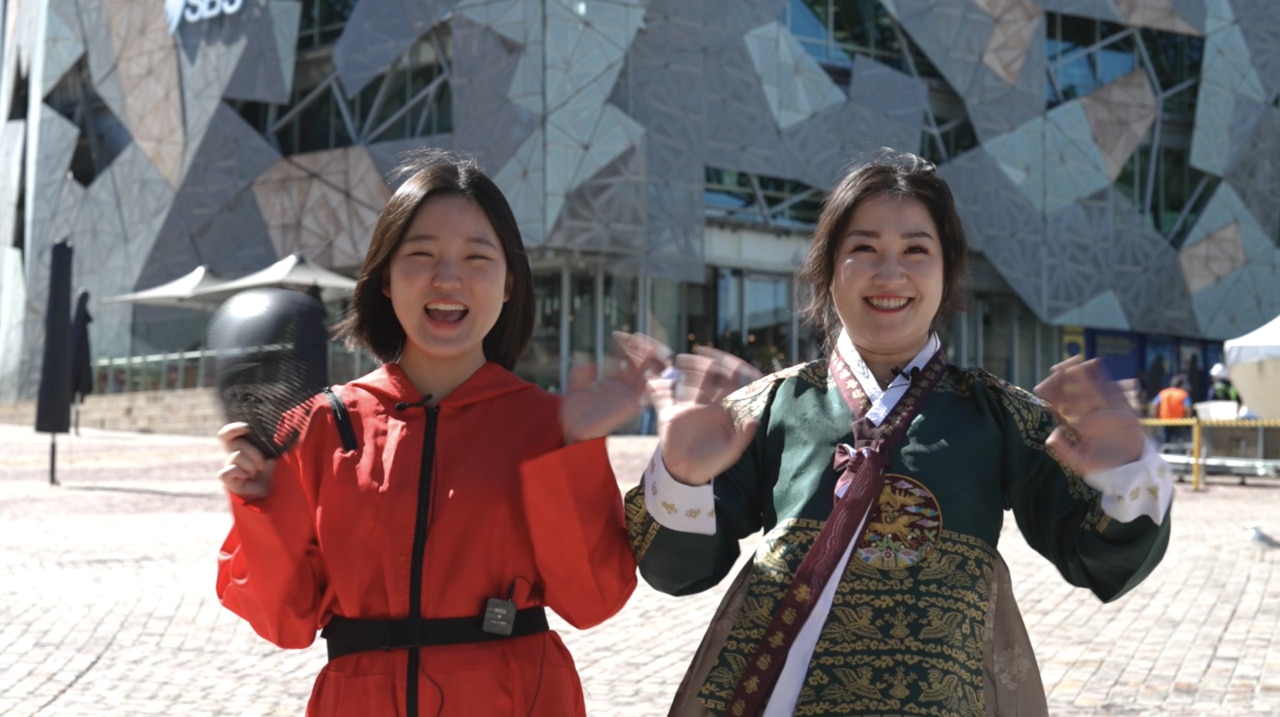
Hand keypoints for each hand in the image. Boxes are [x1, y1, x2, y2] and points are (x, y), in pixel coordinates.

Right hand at [218, 422, 275, 499]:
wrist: (275, 493)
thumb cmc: (275, 472)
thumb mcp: (273, 453)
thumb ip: (269, 441)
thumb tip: (280, 423)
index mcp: (242, 447)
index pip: (227, 434)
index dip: (233, 428)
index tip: (247, 428)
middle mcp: (233, 456)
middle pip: (235, 443)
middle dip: (254, 452)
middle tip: (263, 464)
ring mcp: (229, 468)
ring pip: (235, 455)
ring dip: (251, 465)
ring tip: (257, 474)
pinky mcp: (227, 481)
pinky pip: (227, 470)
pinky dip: (239, 472)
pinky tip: (247, 478)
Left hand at [559, 332, 668, 443]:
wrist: (573, 434)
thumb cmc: (575, 417)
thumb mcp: (575, 389)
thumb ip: (581, 374)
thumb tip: (595, 364)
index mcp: (612, 384)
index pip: (624, 361)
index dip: (625, 348)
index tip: (620, 335)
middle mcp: (623, 390)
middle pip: (640, 366)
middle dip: (643, 351)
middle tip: (640, 337)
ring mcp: (627, 397)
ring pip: (646, 375)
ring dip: (650, 361)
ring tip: (651, 347)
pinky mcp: (630, 406)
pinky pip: (645, 390)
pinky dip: (651, 377)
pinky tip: (651, 365)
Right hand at [653, 346, 762, 484]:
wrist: (689, 471)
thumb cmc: (714, 460)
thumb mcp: (731, 451)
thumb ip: (743, 436)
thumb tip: (754, 420)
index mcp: (722, 409)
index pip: (728, 385)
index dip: (729, 371)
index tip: (728, 363)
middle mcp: (706, 403)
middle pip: (708, 378)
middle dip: (706, 365)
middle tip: (704, 355)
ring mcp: (688, 406)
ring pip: (687, 381)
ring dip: (685, 369)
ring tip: (682, 360)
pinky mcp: (670, 413)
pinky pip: (663, 396)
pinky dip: (657, 387)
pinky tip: (654, 379)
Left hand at [1034, 356, 1144, 474]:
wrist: (1131, 466)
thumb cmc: (1104, 466)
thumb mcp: (1083, 463)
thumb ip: (1066, 451)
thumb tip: (1050, 438)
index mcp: (1073, 427)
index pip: (1058, 407)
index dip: (1052, 394)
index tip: (1047, 383)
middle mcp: (1085, 416)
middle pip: (1071, 394)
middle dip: (1064, 380)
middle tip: (1060, 366)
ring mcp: (1101, 411)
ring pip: (1089, 389)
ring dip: (1082, 376)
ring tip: (1076, 361)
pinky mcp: (1118, 408)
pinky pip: (1109, 390)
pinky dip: (1103, 378)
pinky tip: (1096, 364)